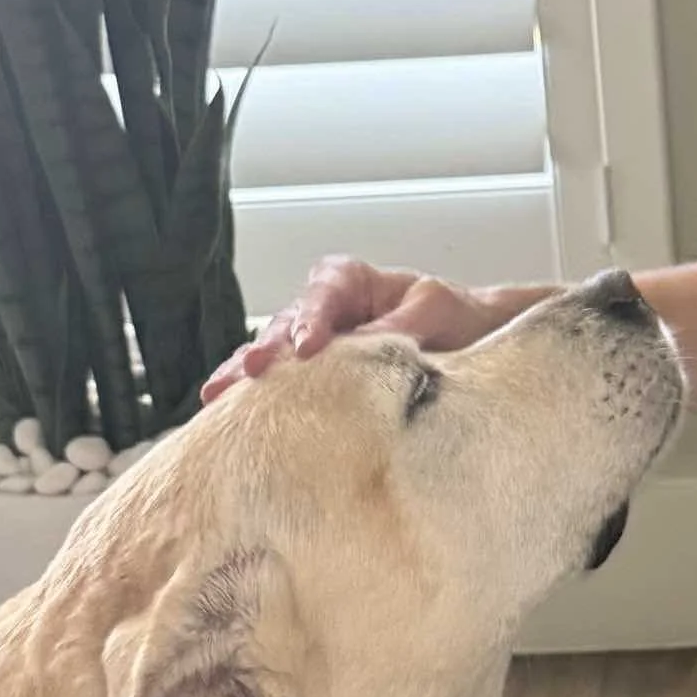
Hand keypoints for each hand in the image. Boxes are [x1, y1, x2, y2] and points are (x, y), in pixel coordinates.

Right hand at [202, 259, 530, 401]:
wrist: (476, 345)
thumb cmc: (458, 319)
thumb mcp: (434, 314)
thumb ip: (394, 328)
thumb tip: (354, 348)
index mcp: (352, 281)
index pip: (324, 292)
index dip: (312, 319)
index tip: (308, 347)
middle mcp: (325, 311)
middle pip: (286, 326)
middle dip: (266, 350)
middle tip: (252, 372)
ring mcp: (314, 348)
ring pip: (274, 358)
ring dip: (247, 377)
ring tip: (220, 396)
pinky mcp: (316, 384)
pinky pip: (282, 388)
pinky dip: (257, 399)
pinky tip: (226, 414)